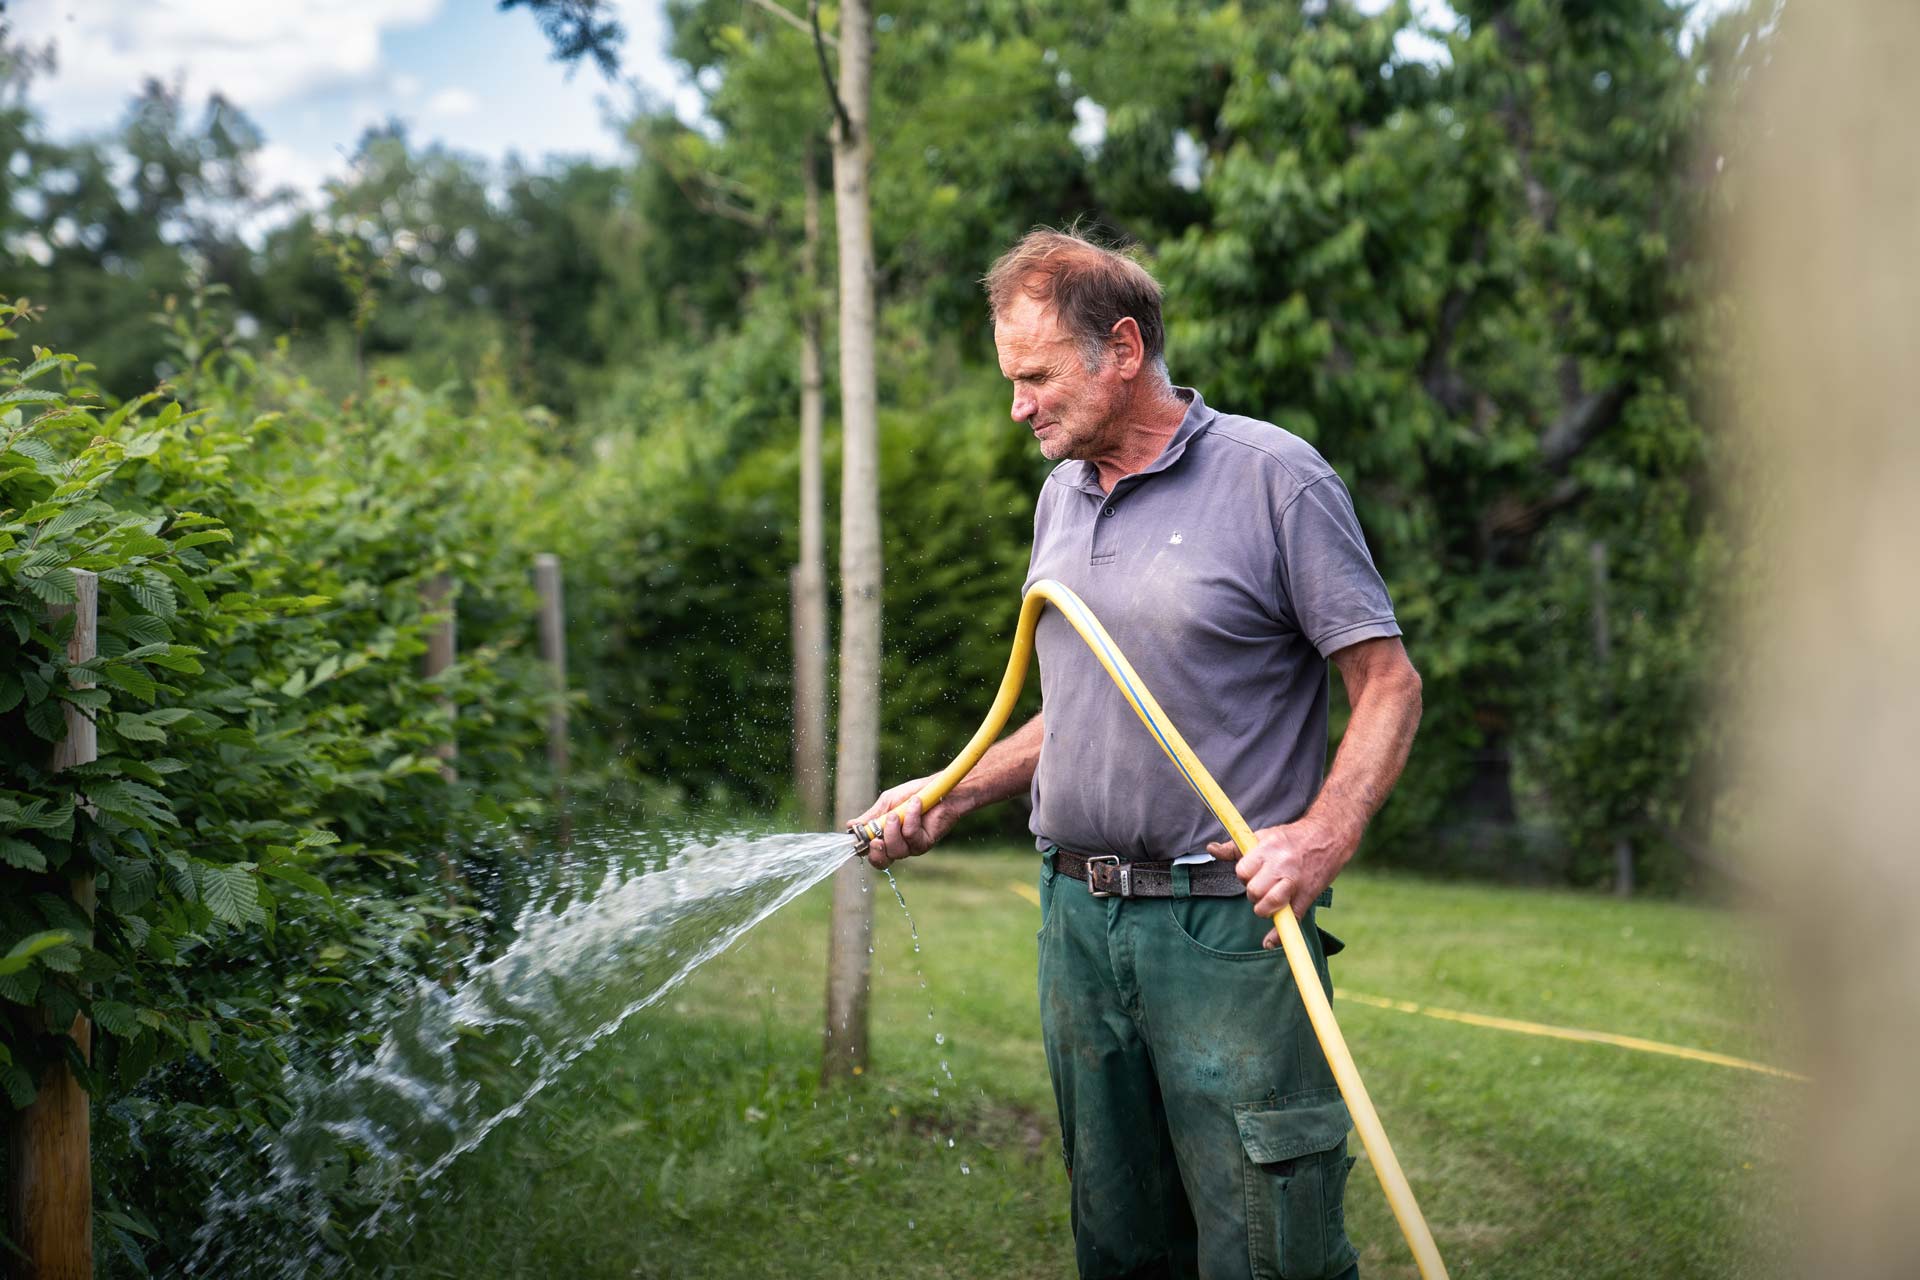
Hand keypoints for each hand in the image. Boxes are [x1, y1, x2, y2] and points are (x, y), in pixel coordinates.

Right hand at [848, 774, 952, 869]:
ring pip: (895, 850)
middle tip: (875, 838)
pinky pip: (911, 836)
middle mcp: (897, 845)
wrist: (938, 789)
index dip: (862, 848)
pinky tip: (915, 804)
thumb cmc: (913, 794)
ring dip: (892, 830)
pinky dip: (910, 819)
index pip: (869, 851)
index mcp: (885, 836)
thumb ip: (871, 817)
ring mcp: (911, 846)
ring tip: (896, 813)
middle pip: (881, 861)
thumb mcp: (887, 803)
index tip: (856, 836)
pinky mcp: (924, 842)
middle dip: (876, 851)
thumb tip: (850, 826)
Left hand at [1206, 814, 1357, 948]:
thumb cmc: (1290, 838)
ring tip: (1267, 903)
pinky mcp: (1307, 895)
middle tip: (1261, 888)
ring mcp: (1295, 882)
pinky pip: (1290, 918)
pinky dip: (1278, 934)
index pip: (1243, 872)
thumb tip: (1211, 849)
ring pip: (1269, 905)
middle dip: (1253, 893)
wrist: (1327, 837)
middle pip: (1253, 891)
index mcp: (1267, 849)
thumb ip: (1235, 847)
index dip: (1243, 877)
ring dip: (1263, 909)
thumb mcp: (1262, 837)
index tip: (1251, 874)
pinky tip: (1269, 942)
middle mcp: (1280, 865)